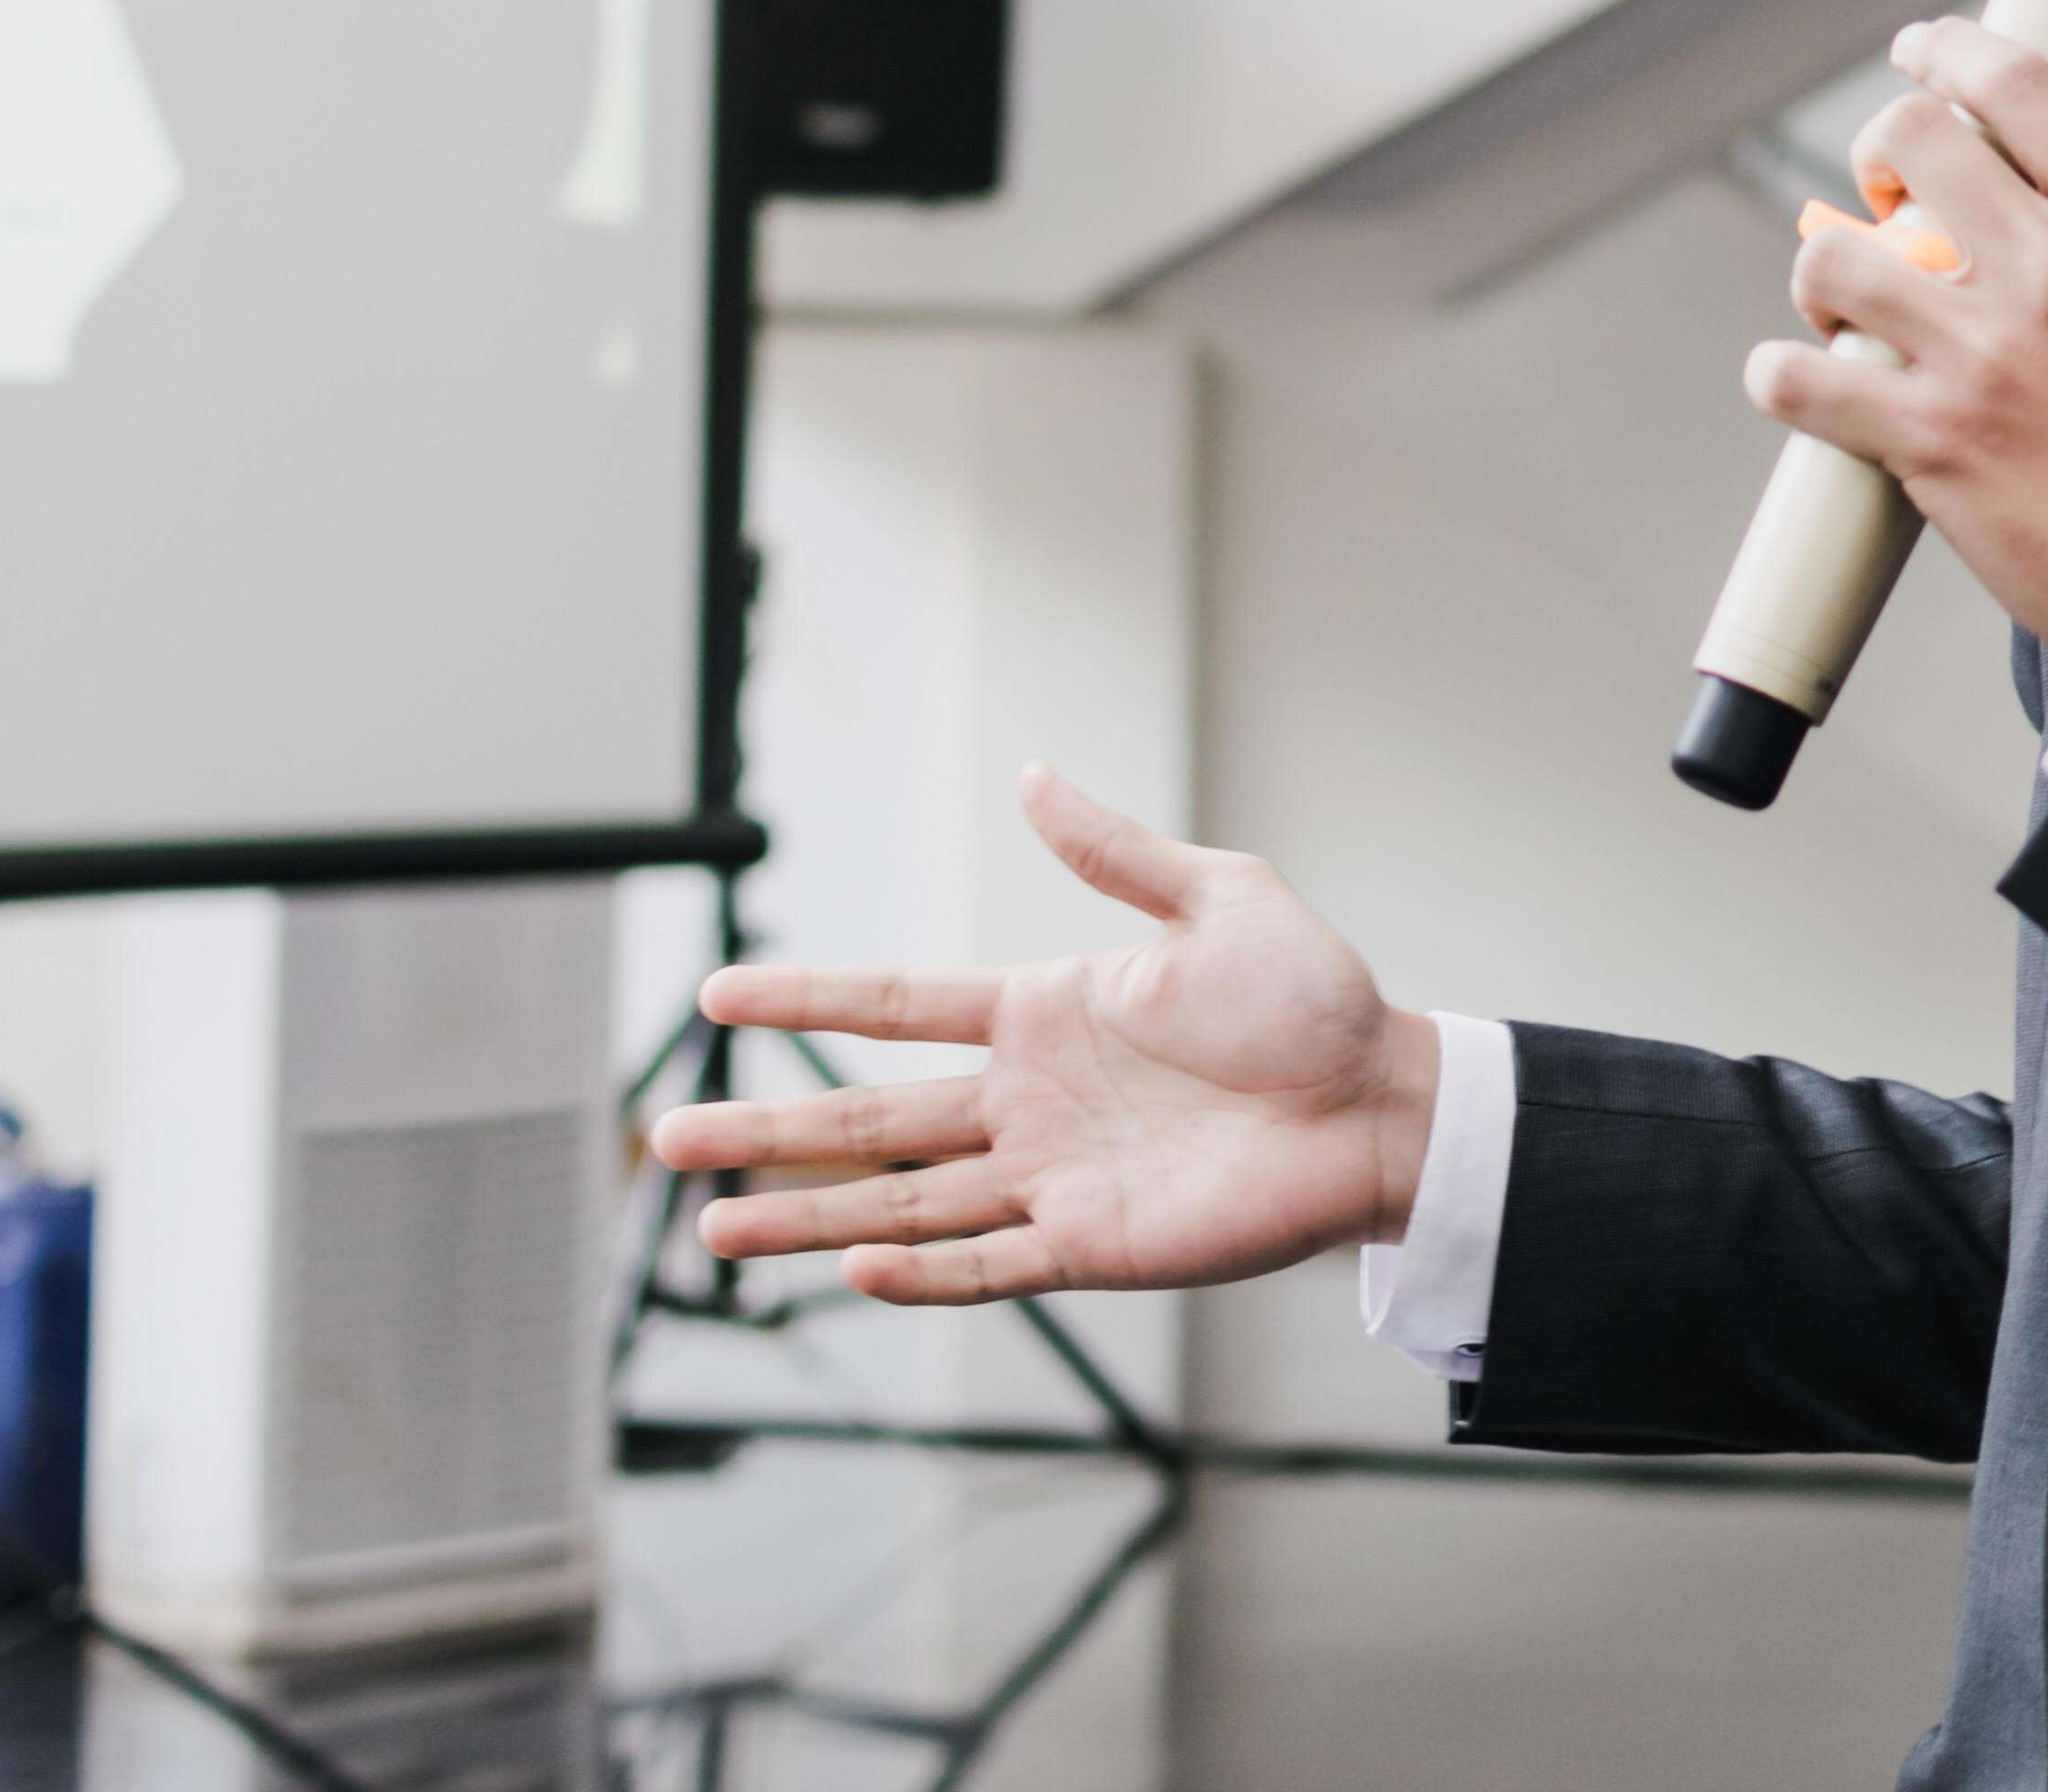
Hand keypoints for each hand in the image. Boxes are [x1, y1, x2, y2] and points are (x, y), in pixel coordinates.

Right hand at [644, 766, 1437, 1302]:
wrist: (1382, 1101)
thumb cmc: (1313, 1002)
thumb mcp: (1216, 900)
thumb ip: (1114, 851)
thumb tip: (1032, 776)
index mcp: (1045, 1014)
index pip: (897, 1006)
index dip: (810, 1000)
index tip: (719, 993)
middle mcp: (1031, 1101)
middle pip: (870, 1118)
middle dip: (767, 1128)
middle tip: (665, 1137)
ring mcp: (1055, 1178)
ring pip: (903, 1201)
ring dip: (810, 1216)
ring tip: (715, 1227)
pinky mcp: (1096, 1245)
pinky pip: (990, 1265)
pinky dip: (922, 1270)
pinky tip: (854, 1266)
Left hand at [1752, 16, 2047, 681]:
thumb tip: (2029, 183)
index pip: (2018, 84)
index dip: (1947, 50)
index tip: (1916, 52)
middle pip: (1912, 139)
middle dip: (1879, 153)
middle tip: (1885, 198)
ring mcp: (1986, 354)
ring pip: (1835, 254)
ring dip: (1823, 272)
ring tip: (1845, 303)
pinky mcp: (1932, 440)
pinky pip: (1800, 380)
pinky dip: (1782, 375)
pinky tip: (1798, 380)